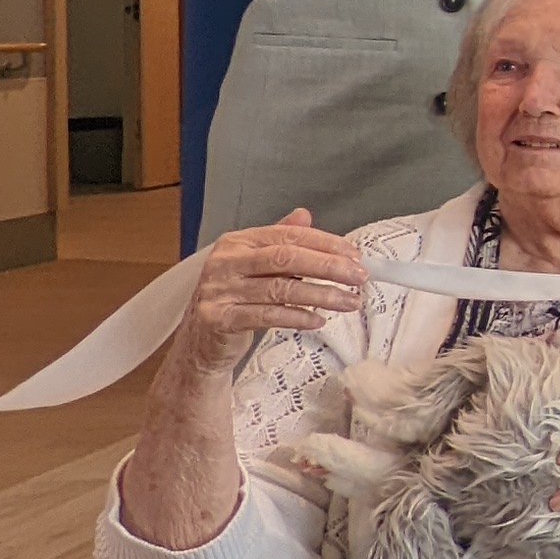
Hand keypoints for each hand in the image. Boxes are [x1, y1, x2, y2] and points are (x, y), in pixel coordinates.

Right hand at [171, 209, 368, 378]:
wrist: (200, 342)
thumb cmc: (234, 300)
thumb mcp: (255, 266)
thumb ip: (279, 242)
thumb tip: (305, 215)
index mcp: (237, 242)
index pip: (287, 236)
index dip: (325, 243)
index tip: (354, 255)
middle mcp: (225, 261)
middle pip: (285, 258)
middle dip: (328, 266)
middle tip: (359, 277)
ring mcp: (219, 290)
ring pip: (280, 289)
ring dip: (322, 295)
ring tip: (350, 302)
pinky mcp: (219, 318)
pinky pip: (267, 316)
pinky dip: (298, 318)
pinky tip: (319, 320)